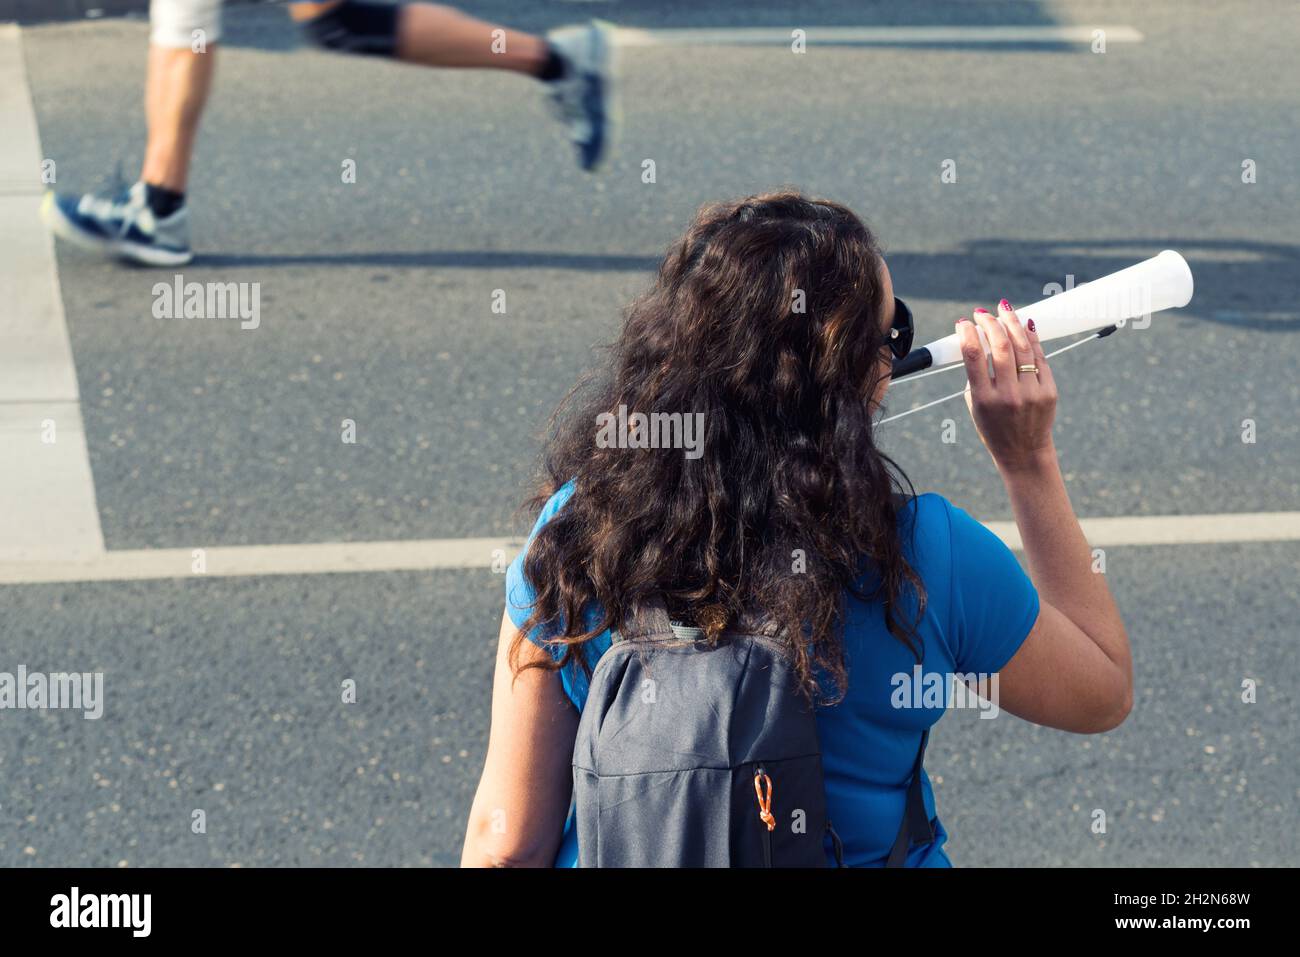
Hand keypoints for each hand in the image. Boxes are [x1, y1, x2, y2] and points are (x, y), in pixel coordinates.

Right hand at [957, 300, 1057, 474]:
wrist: (1023, 452)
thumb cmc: (993, 427)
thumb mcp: (975, 405)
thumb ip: (976, 376)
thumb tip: (981, 339)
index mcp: (984, 399)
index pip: (973, 356)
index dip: (968, 333)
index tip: (963, 322)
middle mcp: (1008, 395)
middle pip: (1000, 346)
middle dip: (990, 323)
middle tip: (982, 312)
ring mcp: (1031, 392)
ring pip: (1023, 347)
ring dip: (1012, 323)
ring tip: (1004, 310)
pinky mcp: (1049, 391)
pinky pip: (1039, 358)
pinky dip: (1031, 338)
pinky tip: (1023, 326)